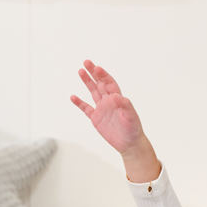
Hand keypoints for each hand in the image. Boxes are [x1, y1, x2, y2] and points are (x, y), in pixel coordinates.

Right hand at [70, 61, 159, 180]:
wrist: (130, 144)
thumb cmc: (133, 130)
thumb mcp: (131, 117)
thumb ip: (125, 106)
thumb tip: (116, 96)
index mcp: (118, 99)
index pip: (109, 83)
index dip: (103, 75)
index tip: (97, 68)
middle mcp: (109, 101)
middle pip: (100, 83)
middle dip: (93, 73)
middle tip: (86, 62)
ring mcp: (102, 109)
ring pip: (93, 92)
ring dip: (87, 82)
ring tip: (80, 71)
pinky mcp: (96, 118)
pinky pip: (86, 108)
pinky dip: (79, 103)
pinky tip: (73, 96)